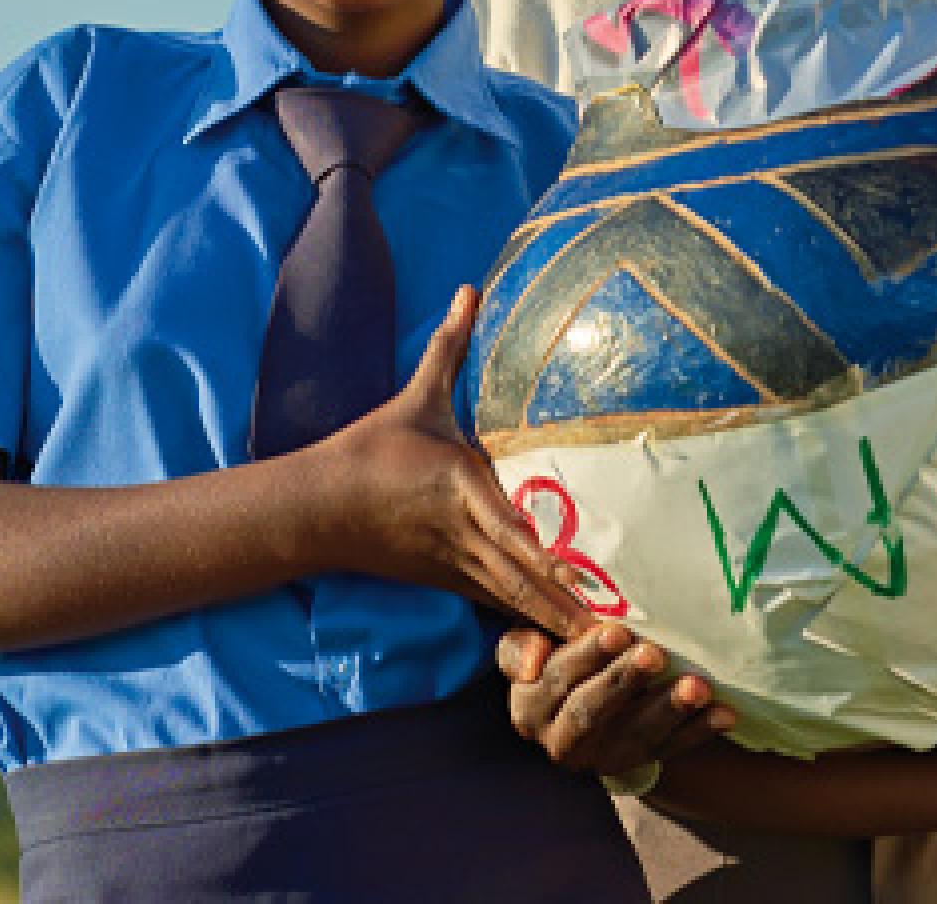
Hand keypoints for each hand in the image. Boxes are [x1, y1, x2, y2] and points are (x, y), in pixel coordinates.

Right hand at [307, 286, 589, 636]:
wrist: (318, 507)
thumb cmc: (373, 448)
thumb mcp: (415, 396)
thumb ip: (449, 346)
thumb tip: (471, 289)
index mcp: (460, 487)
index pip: (512, 530)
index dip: (551, 562)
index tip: (589, 582)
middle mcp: (462, 534)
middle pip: (522, 580)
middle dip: (569, 609)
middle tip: (618, 635)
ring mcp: (453, 566)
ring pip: (512, 602)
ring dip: (555, 625)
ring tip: (603, 649)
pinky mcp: (447, 581)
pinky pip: (494, 606)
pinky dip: (528, 625)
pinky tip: (561, 645)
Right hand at [499, 621, 734, 778]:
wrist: (577, 703)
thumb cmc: (555, 656)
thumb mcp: (528, 645)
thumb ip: (522, 644)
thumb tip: (533, 657)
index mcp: (530, 706)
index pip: (558, 678)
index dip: (587, 654)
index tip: (617, 631)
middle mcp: (561, 740)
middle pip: (593, 711)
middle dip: (625, 682)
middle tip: (654, 654)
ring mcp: (602, 757)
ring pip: (636, 738)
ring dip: (669, 711)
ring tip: (698, 688)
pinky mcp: (636, 765)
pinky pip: (670, 750)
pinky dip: (699, 732)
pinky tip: (724, 713)